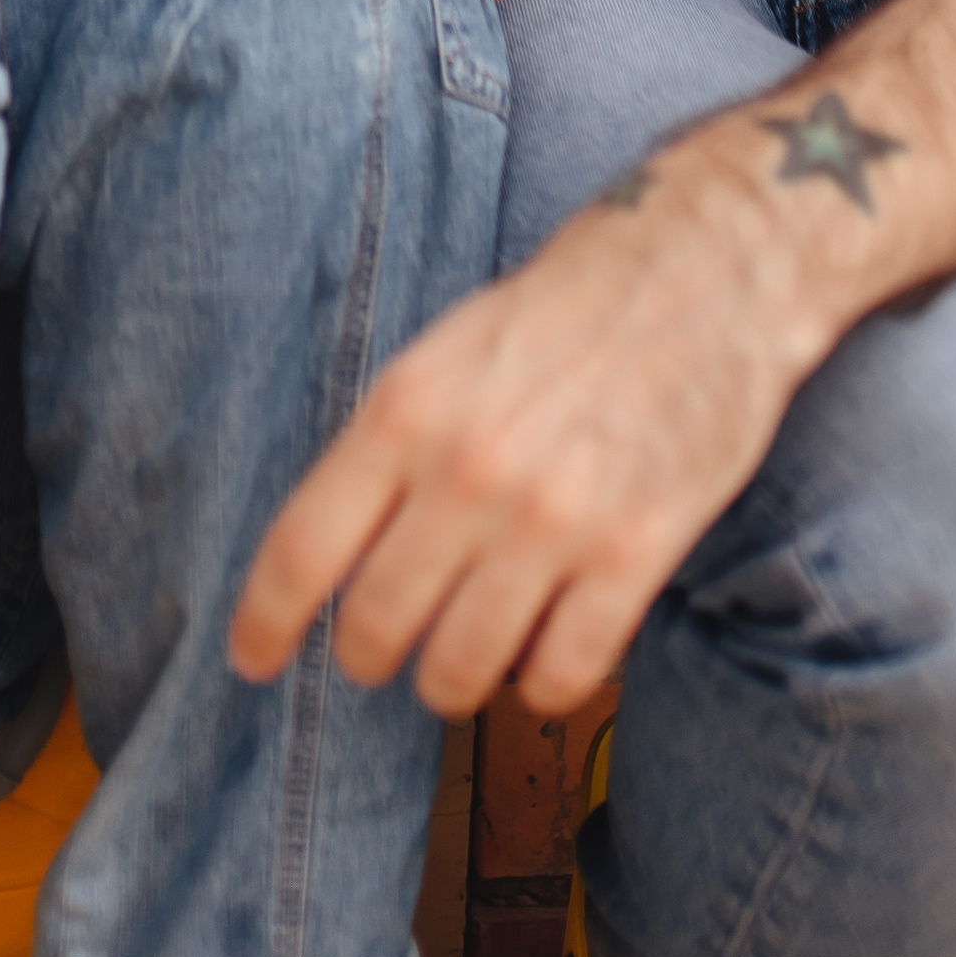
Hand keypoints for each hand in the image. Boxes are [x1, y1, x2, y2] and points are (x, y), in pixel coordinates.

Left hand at [231, 156, 803, 717]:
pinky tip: (544, 652)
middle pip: (376, 627)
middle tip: (381, 649)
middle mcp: (469, 470)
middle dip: (368, 655)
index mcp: (407, 408)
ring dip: (452, 682)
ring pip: (462, 670)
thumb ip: (390, 444)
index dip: (264, 621)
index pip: (303, 548)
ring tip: (463, 655)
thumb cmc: (565, 310)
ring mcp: (555, 520)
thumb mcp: (447, 350)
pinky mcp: (637, 556)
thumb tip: (332, 552)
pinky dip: (542, 684)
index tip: (250, 659)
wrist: (705, 272)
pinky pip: (561, 675)